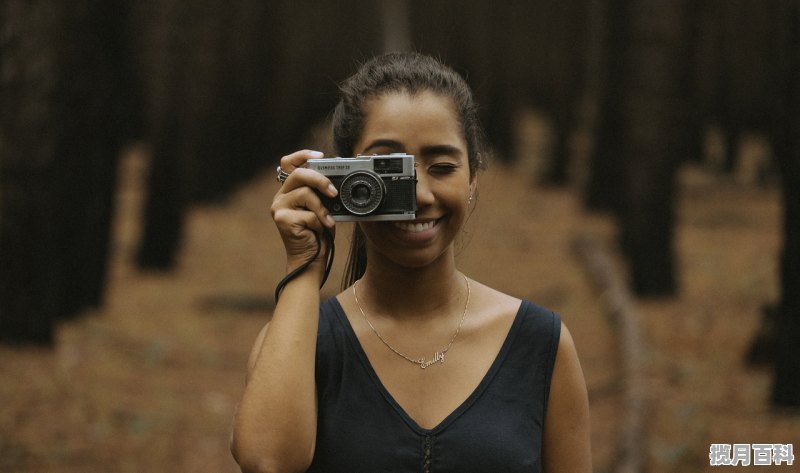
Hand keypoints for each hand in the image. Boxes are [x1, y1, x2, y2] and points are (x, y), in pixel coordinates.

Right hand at [271, 150, 337, 272]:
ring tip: (328, 221)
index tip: (321, 155)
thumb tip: (336, 180)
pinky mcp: (282, 219)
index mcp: (289, 190)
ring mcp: (279, 207)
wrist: (310, 259)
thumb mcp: (322, 208)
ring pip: (305, 193)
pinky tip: (319, 230)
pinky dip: (319, 222)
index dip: (303, 155)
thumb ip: (322, 193)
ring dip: (322, 208)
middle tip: (333, 192)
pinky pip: (308, 213)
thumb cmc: (317, 234)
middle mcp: (281, 196)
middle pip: (298, 174)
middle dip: (320, 179)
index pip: (288, 163)